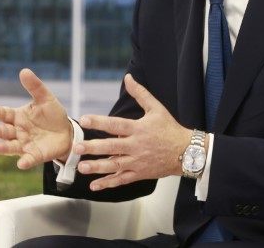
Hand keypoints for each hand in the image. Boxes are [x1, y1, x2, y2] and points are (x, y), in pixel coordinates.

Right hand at [0, 68, 72, 169]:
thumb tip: (24, 71)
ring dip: (3, 148)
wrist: (67, 132)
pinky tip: (21, 164)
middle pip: (4, 132)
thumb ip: (35, 87)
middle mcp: (17, 131)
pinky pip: (28, 159)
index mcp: (17, 116)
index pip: (3, 114)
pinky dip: (24, 162)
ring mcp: (25, 144)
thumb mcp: (46, 98)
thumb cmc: (52, 114)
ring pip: (11, 147)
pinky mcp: (35, 155)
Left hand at [74, 73, 190, 190]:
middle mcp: (136, 146)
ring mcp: (137, 161)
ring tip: (81, 167)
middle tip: (77, 147)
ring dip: (97, 167)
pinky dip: (108, 183)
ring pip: (114, 165)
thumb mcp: (157, 108)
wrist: (186, 151)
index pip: (116, 125)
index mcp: (139, 129)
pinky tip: (94, 185)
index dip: (99, 122)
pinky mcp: (139, 173)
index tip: (84, 120)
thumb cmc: (170, 129)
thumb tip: (128, 78)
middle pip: (112, 147)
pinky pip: (122, 179)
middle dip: (93, 148)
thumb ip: (140, 93)